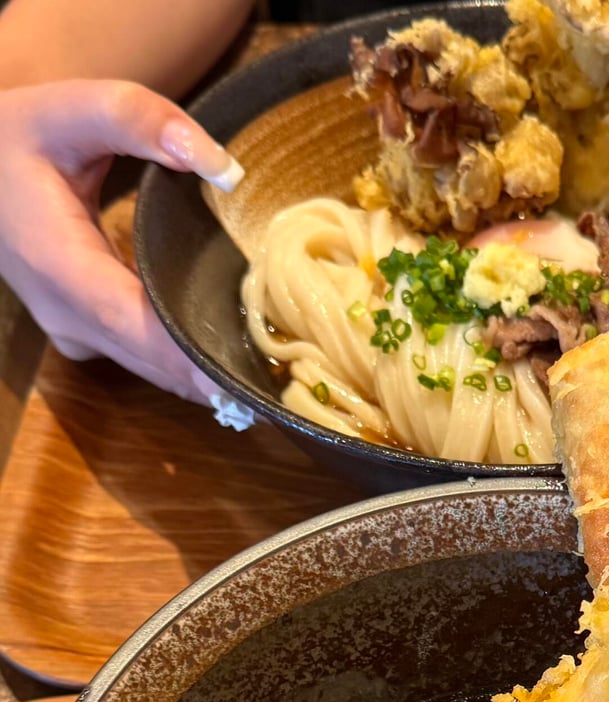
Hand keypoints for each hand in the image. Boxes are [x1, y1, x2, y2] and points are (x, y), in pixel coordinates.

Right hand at [0, 79, 242, 403]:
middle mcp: (67, 316)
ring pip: (152, 370)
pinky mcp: (88, 335)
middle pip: (153, 362)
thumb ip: (140, 119)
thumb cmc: (19, 134)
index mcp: (59, 268)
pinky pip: (147, 359)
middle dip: (214, 374)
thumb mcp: (70, 108)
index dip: (189, 358)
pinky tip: (236, 359)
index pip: (135, 327)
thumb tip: (221, 165)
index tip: (242, 380)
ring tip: (272, 380)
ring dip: (207, 376)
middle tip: (283, 386)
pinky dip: (189, 363)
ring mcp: (76, 333)